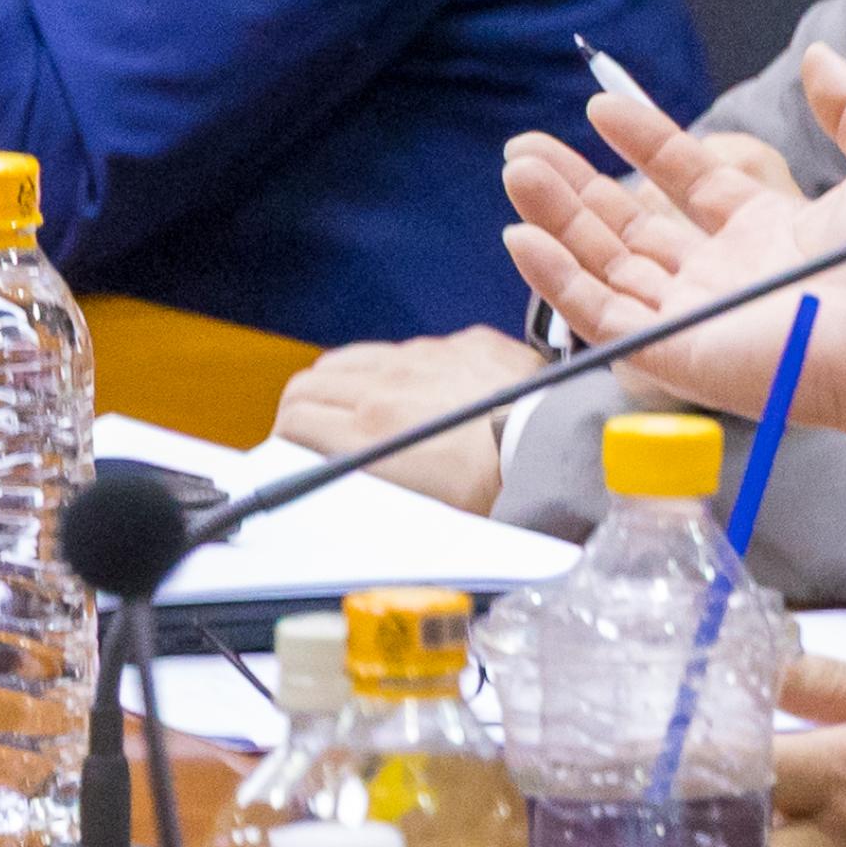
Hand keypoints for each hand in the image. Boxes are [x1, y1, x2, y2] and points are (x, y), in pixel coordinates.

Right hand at [268, 328, 545, 512]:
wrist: (557, 450)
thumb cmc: (493, 491)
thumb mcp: (415, 503)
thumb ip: (368, 473)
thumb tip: (339, 469)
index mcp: (368, 430)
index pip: (296, 417)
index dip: (288, 436)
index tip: (295, 450)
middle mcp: (387, 385)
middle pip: (314, 381)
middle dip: (305, 405)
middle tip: (314, 429)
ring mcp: (425, 357)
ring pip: (354, 356)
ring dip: (344, 380)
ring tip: (355, 405)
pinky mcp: (463, 343)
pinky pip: (412, 347)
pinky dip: (400, 366)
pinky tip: (419, 389)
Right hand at [501, 44, 845, 430]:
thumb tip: (818, 56)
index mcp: (770, 231)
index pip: (687, 181)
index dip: (644, 143)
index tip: (603, 108)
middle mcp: (726, 275)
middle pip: (631, 226)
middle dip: (576, 186)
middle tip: (526, 145)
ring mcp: (697, 316)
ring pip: (605, 266)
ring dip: (556, 219)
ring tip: (516, 169)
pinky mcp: (677, 352)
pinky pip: (601, 317)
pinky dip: (557, 279)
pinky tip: (522, 237)